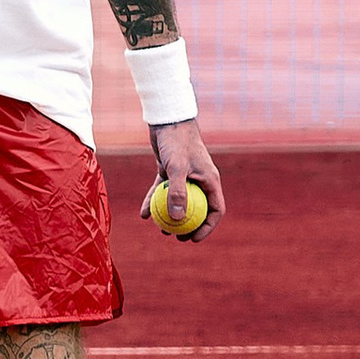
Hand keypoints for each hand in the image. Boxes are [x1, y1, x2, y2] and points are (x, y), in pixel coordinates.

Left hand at [148, 118, 223, 242]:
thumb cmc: (176, 142)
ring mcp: (185, 175)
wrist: (167, 119)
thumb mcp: (176, 167)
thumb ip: (177, 192)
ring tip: (160, 229)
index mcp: (210, 180)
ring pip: (179, 202)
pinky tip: (143, 214)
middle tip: (177, 238)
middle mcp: (200, 179)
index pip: (215, 210)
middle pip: (198, 209)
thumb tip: (176, 219)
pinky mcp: (169, 170)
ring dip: (170, 216)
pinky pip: (163, 191)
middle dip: (189, 226)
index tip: (193, 239)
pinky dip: (154, 201)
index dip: (207, 227)